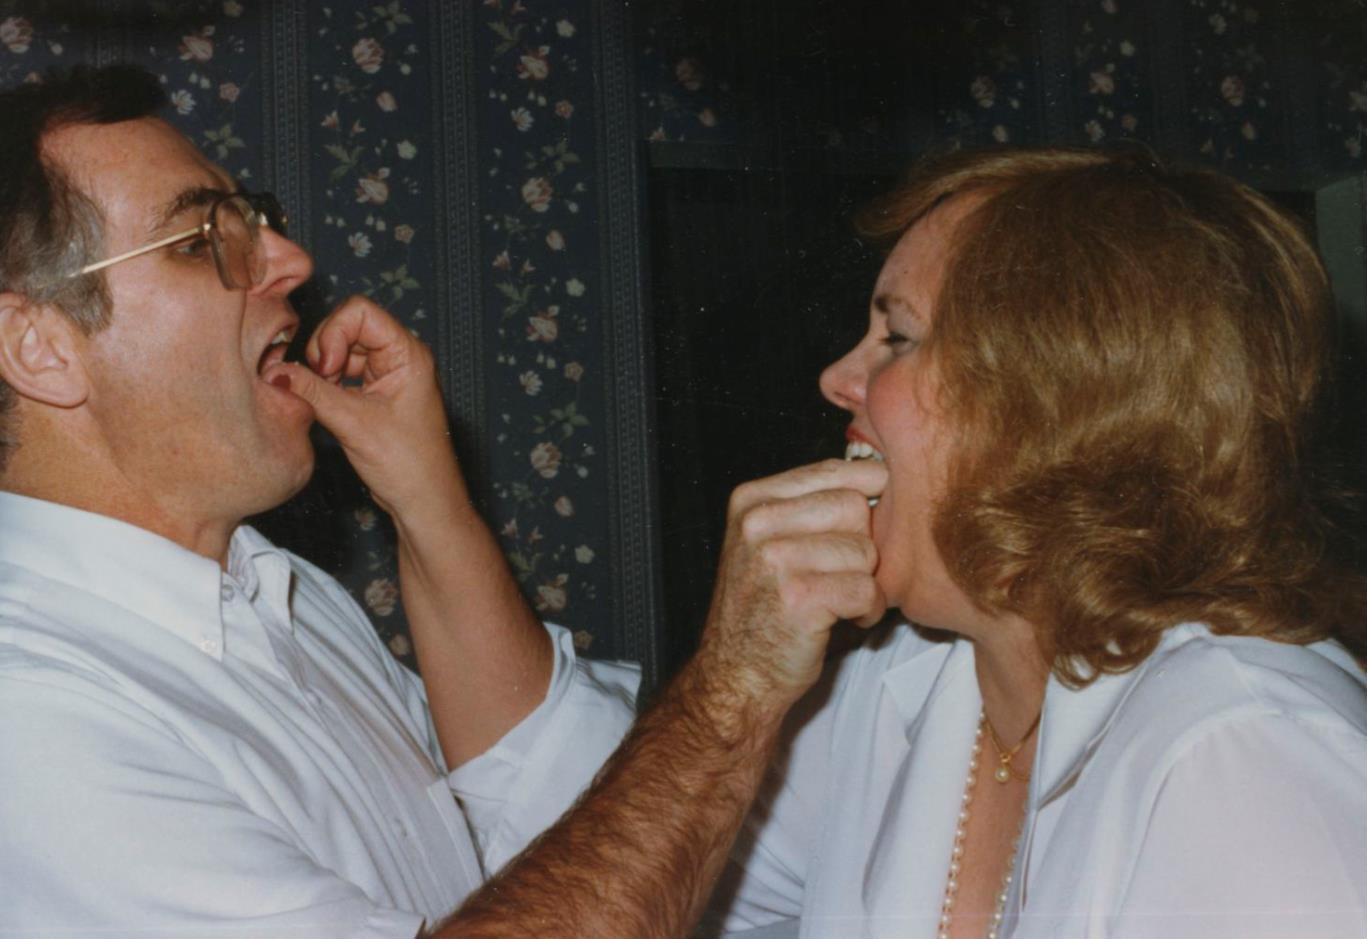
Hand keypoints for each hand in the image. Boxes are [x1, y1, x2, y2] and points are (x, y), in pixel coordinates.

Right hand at [265, 295, 465, 519]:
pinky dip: (327, 385)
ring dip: (323, 371)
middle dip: (324, 352)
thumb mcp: (353, 424)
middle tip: (318, 385)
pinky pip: (343, 373)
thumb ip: (312, 393)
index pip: (359, 311)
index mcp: (408, 353)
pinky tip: (323, 406)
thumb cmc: (407, 464)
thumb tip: (275, 372)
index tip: (326, 370)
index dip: (333, 334)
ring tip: (321, 400)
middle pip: (347, 326)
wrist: (423, 501)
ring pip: (341, 350)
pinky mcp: (376, 392)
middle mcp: (400, 357)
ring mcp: (388, 374)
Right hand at [697, 459, 886, 715]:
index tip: (852, 533)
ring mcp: (773, 558)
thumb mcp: (770, 540)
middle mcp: (757, 522)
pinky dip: (866, 611)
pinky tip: (841, 619)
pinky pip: (866, 589)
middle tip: (837, 574)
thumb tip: (879, 471)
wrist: (736, 675)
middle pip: (855, 507)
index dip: (862, 502)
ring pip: (865, 550)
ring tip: (835, 600)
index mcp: (752, 499)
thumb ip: (811, 504)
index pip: (836, 472)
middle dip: (861, 545)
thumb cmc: (765, 608)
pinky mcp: (798, 597)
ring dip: (865, 582)